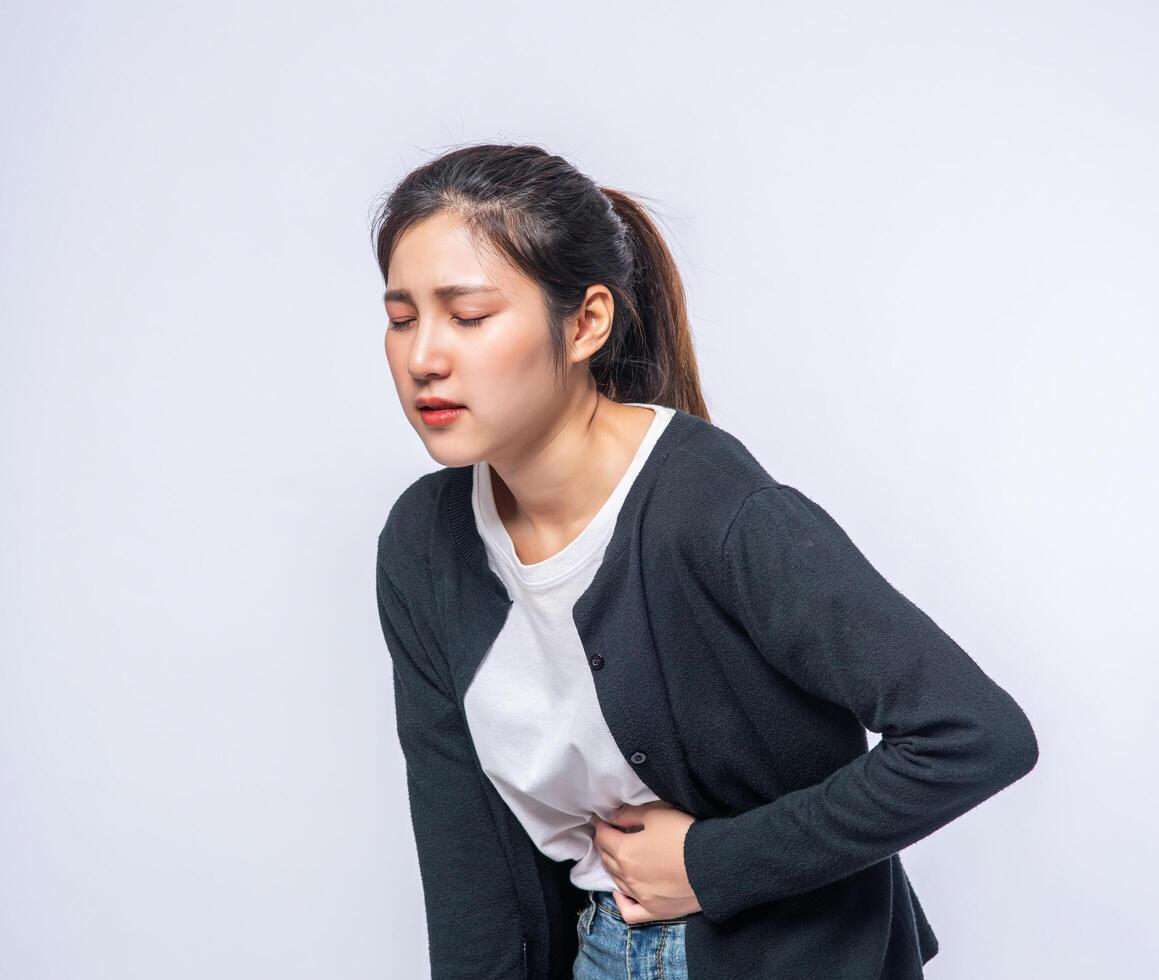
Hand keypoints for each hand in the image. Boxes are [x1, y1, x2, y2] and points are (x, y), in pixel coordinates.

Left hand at [590, 800, 701, 923]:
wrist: (714, 864)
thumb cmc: (684, 835)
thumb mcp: (656, 814)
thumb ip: (629, 815)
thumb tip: (612, 817)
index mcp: (625, 851)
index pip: (603, 836)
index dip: (600, 825)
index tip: (600, 818)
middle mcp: (628, 876)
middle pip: (607, 858)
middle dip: (604, 844)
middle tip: (608, 834)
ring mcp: (640, 896)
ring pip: (616, 881)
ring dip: (612, 866)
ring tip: (617, 856)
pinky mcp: (655, 910)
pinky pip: (630, 911)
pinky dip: (622, 901)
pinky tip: (623, 892)